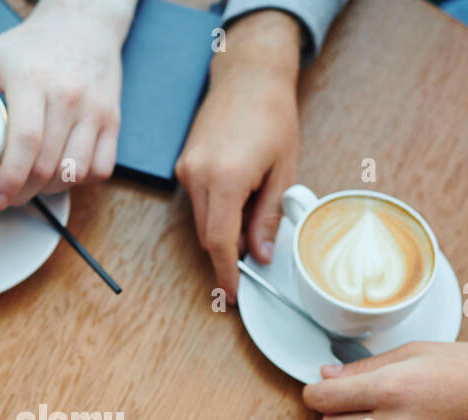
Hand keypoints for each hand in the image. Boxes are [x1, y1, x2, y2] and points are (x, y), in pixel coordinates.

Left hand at [0, 0, 132, 208]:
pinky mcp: (114, 119)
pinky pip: (100, 169)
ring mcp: (95, 108)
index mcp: (31, 79)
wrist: (84, 22)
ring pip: (75, 172)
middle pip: (48, 165)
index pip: (25, 142)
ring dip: (50, 191)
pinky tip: (60, 177)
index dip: (10, 179)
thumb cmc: (31, 46)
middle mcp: (68, 94)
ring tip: (29, 190)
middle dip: (24, 193)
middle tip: (4, 199)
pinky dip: (78, 182)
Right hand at [176, 11, 302, 301]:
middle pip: (208, 236)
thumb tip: (261, 253)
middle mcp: (199, 177)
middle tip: (255, 259)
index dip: (227, 273)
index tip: (233, 294)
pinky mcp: (184, 165)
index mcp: (226, 179)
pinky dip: (216, 211)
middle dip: (229, 254)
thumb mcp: (282, 171)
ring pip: (202, 221)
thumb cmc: (271, 115)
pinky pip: (198, 203)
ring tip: (253, 217)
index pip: (221, 242)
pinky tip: (240, 198)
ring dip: (223, 231)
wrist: (248, 76)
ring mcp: (187, 171)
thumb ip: (269, 217)